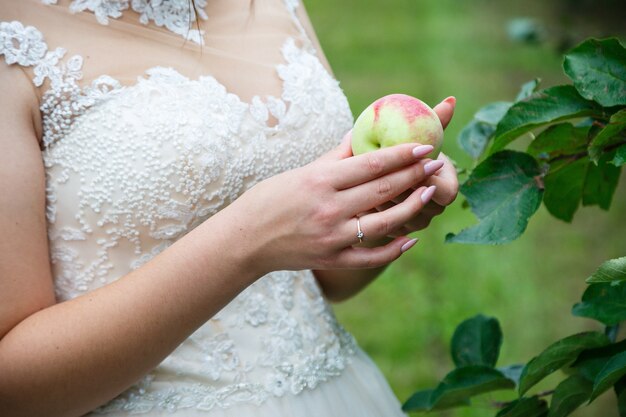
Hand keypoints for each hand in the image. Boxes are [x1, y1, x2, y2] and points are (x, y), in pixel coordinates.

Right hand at [227, 138, 442, 274]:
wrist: (245, 240)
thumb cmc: (270, 199)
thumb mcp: (300, 172)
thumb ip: (335, 156)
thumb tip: (361, 132)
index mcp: (320, 181)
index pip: (370, 164)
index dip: (402, 154)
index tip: (425, 146)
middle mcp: (329, 208)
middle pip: (382, 189)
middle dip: (414, 174)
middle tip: (437, 163)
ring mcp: (332, 237)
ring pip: (384, 222)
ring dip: (411, 207)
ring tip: (429, 192)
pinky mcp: (332, 259)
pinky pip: (371, 256)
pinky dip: (393, 249)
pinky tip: (411, 238)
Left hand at [369, 97, 458, 237]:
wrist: (383, 187)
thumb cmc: (403, 155)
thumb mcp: (415, 139)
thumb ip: (432, 122)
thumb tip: (451, 100)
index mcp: (446, 190)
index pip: (444, 191)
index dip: (425, 178)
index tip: (404, 162)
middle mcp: (431, 212)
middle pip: (417, 206)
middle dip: (397, 187)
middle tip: (376, 170)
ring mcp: (411, 226)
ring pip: (397, 218)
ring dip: (379, 200)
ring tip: (360, 183)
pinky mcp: (389, 236)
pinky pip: (379, 228)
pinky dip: (367, 212)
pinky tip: (353, 197)